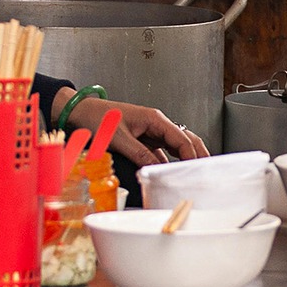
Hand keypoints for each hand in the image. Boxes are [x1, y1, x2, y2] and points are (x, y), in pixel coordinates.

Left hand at [65, 96, 208, 164]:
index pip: (182, 138)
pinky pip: (161, 152)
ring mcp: (150, 132)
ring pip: (175, 147)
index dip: (192, 154)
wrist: (81, 112)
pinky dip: (167, 163)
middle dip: (197, 155)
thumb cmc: (97, 117)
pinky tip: (169, 173)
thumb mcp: (119, 138)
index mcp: (155, 119)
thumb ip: (138, 154)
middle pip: (185, 140)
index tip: (197, 168)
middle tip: (206, 171)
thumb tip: (155, 168)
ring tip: (191, 174)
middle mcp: (156, 124)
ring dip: (184, 159)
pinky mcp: (143, 140)